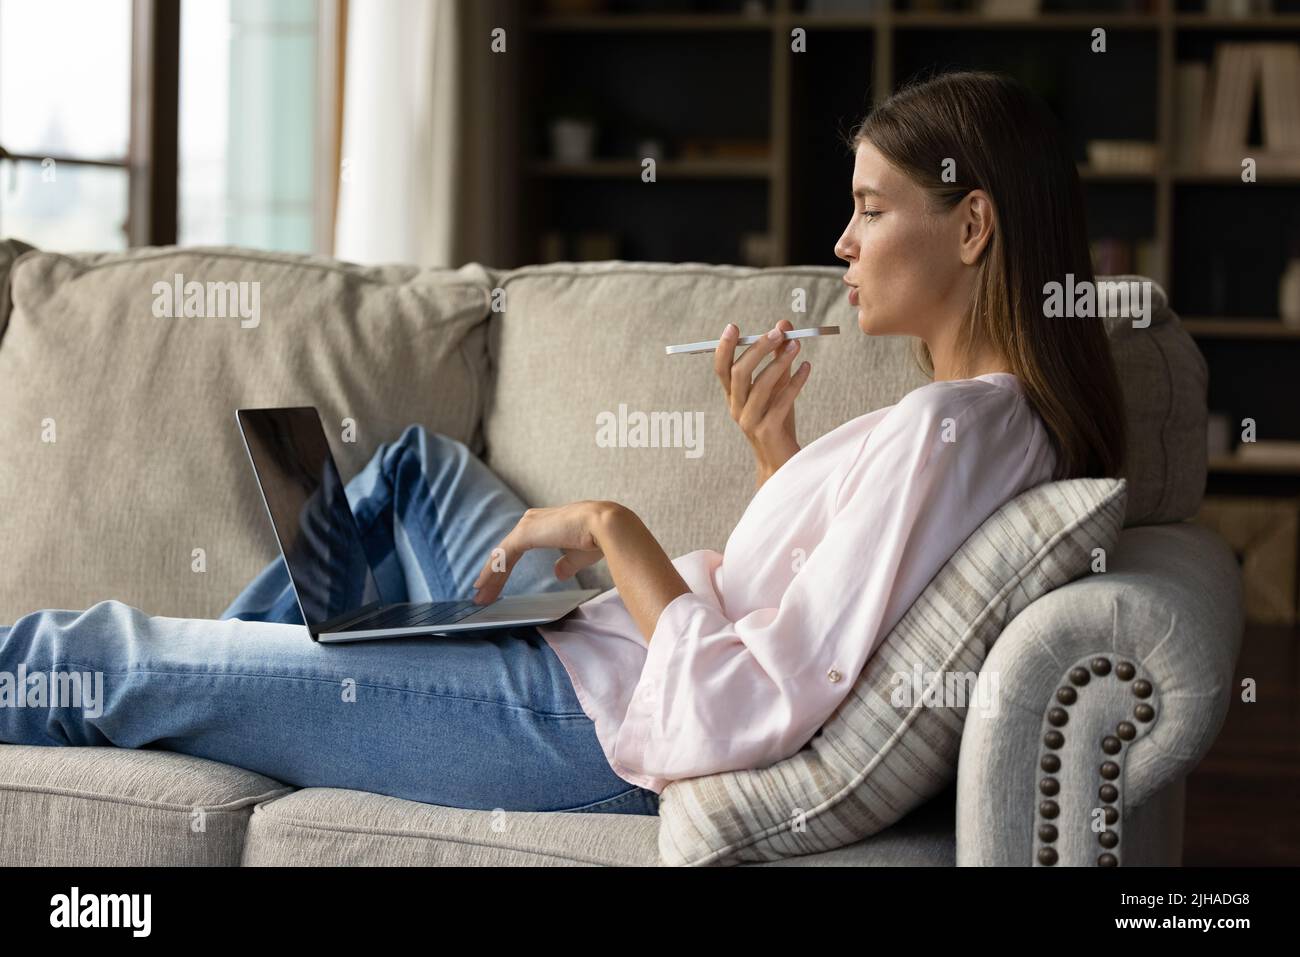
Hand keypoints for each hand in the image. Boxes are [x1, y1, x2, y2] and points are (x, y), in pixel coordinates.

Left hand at [471, 501, 611, 603]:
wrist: (605, 527)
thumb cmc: (596, 539)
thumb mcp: (578, 556)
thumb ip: (566, 564)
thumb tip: (557, 573)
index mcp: (546, 524)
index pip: (518, 547)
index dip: (506, 566)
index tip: (497, 583)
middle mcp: (533, 520)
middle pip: (507, 551)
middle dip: (494, 574)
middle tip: (482, 595)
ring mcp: (527, 525)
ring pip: (502, 554)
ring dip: (490, 577)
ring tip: (480, 597)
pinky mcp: (525, 533)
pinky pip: (502, 556)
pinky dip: (492, 572)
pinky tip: (483, 586)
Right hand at [714, 318, 810, 486]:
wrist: (782, 463)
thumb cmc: (778, 422)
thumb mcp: (778, 387)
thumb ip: (778, 357)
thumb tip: (784, 324)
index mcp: (734, 397)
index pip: (721, 369)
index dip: (724, 348)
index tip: (733, 326)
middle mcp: (737, 408)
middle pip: (739, 373)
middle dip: (758, 349)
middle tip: (779, 332)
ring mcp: (750, 421)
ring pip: (761, 386)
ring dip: (780, 362)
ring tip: (798, 345)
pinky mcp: (768, 431)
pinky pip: (782, 401)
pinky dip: (795, 382)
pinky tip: (807, 368)